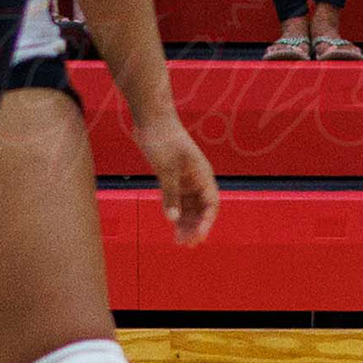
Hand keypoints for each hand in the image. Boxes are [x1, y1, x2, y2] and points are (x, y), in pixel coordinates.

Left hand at [138, 111, 217, 246]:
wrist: (151, 118)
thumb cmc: (163, 139)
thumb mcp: (167, 168)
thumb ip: (170, 193)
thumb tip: (172, 218)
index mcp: (202, 175)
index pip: (211, 204)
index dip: (207, 222)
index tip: (198, 237)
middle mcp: (196, 178)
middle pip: (201, 209)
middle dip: (195, 227)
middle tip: (186, 244)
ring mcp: (184, 178)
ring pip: (189, 206)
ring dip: (186, 222)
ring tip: (178, 240)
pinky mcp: (172, 176)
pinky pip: (177, 199)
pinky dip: (175, 211)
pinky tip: (171, 224)